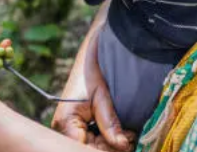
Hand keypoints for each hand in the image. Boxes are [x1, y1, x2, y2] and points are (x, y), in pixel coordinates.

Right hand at [52, 16, 135, 151]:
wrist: (90, 54)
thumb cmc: (93, 70)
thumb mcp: (103, 97)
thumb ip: (110, 123)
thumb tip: (122, 146)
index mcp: (66, 122)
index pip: (82, 149)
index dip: (103, 149)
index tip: (124, 144)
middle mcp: (64, 129)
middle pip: (88, 150)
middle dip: (110, 147)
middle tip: (132, 137)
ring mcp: (71, 129)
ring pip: (92, 147)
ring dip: (111, 144)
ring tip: (129, 133)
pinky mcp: (79, 127)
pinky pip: (93, 140)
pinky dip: (108, 139)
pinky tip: (122, 133)